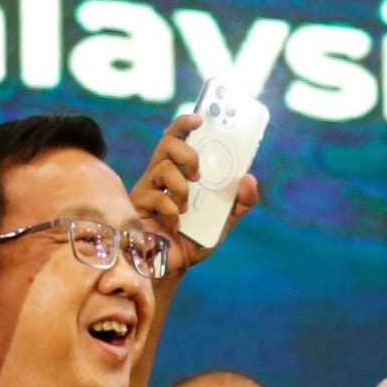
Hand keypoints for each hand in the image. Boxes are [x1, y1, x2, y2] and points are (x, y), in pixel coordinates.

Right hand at [130, 114, 260, 274]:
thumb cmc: (193, 240)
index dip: (185, 124)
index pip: (178, 139)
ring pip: (163, 168)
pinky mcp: (136, 206)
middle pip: (167, 144)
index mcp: (179, 173)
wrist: (173, 268)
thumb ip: (240, 202)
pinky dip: (172, 210)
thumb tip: (249, 178)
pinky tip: (175, 223)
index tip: (200, 118)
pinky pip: (156, 195)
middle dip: (187, 153)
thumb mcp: (224, 221)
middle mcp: (160, 176)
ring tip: (187, 208)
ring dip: (182, 187)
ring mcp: (147, 189)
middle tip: (199, 174)